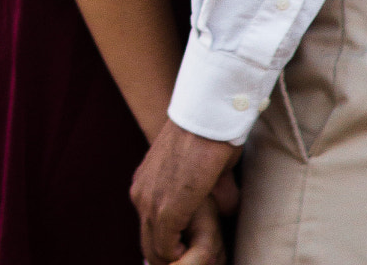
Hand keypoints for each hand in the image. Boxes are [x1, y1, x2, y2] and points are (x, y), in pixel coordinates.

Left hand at [132, 119, 239, 264]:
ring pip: (156, 250)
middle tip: (197, 254)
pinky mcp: (165, 210)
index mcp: (146, 182)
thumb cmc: (211, 134)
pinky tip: (203, 248)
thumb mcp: (206, 167)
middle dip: (174, 254)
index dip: (172, 244)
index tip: (194, 245)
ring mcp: (149, 202)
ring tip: (203, 251)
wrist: (209, 115)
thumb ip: (213, 191)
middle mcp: (140, 193)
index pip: (150, 229)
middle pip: (149, 244)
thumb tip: (227, 207)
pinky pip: (168, 248)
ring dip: (180, 255)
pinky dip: (185, 254)